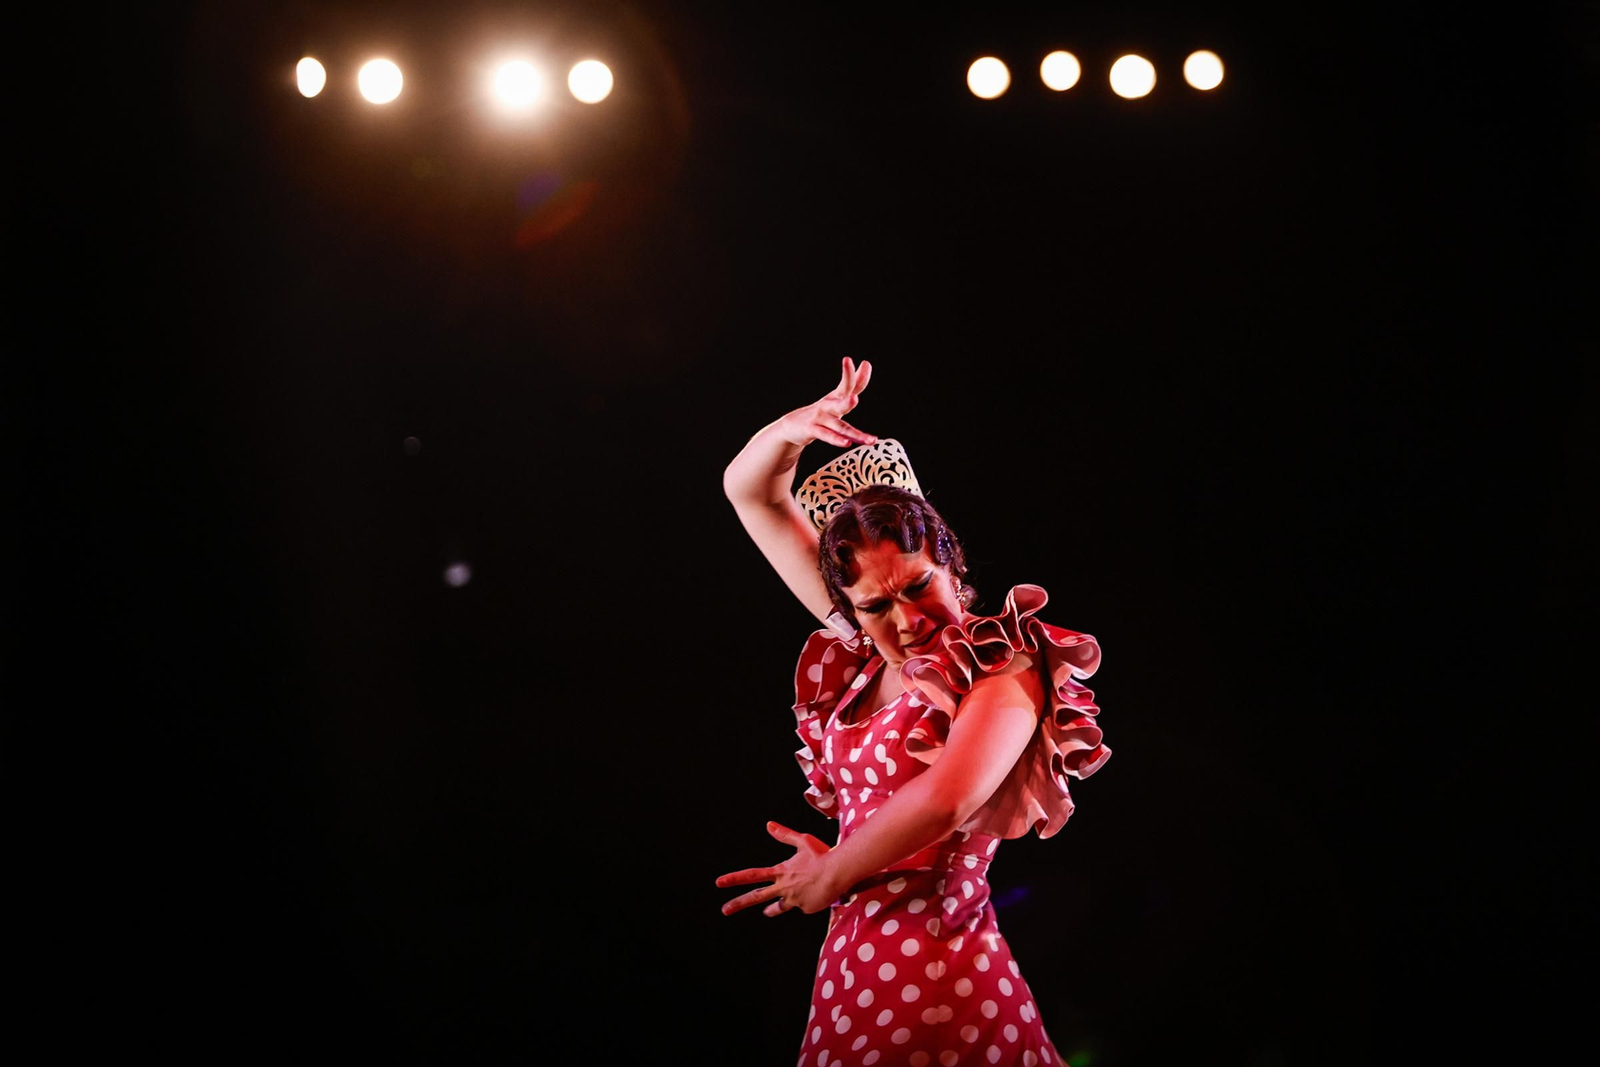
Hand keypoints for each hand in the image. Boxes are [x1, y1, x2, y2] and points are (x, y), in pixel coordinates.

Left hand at [716, 822, 840, 916]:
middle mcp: (783, 887)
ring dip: (771, 910)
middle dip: (738, 903)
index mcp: (781, 871)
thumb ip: (784, 835)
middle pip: (756, 897)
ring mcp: (793, 900)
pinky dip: (809, 899)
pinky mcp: (805, 908)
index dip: (735, 878)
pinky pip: (804, 905)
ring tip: (766, 912)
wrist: (838, 873)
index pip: (753, 875)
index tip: (719, 882)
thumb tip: (768, 825)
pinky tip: (819, 892)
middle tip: (724, 909)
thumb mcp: (803, 841)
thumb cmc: (822, 855)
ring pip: (778, 908)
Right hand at [773, 357, 876, 449]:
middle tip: (854, 399)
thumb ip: (854, 383)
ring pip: (838, 425)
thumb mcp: (837, 397)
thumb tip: (867, 364)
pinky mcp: (812, 430)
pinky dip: (836, 440)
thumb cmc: (820, 412)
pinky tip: (846, 443)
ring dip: (849, 429)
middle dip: (848, 401)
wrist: (793, 425)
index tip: (866, 363)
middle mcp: (829, 406)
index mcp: (836, 397)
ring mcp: (820, 418)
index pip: (849, 385)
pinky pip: (826, 435)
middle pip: (841, 402)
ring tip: (853, 432)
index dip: (858, 376)